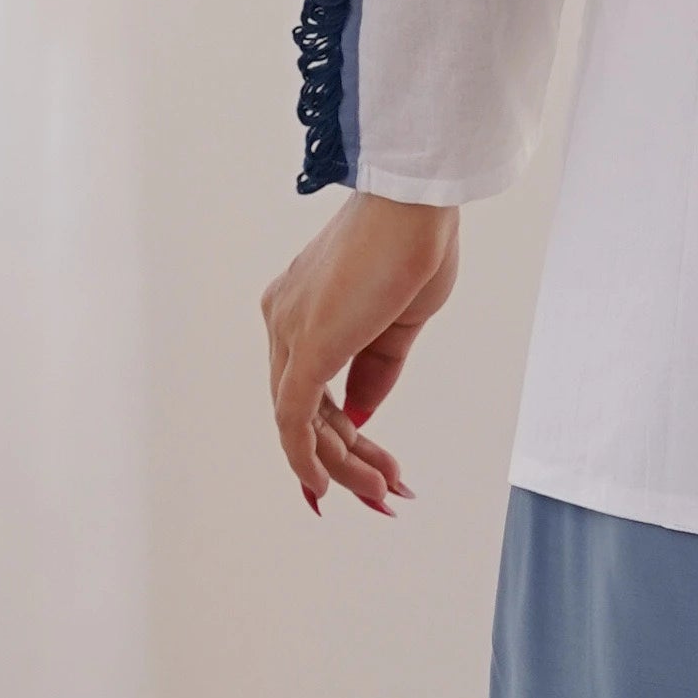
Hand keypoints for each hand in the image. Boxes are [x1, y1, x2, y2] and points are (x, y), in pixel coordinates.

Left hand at [260, 192, 459, 515]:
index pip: (310, 385)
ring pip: (300, 421)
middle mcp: (282, 318)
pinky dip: (308, 458)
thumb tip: (361, 413)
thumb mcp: (399, 320)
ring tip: (384, 493)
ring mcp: (288, 332)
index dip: (338, 431)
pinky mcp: (305, 348)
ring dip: (343, 464)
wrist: (415, 204)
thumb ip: (376, 368)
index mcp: (301, 306)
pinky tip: (328, 486)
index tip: (371, 463)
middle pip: (303, 409)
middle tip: (386, 491)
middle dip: (345, 456)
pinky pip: (294, 419)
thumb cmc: (415, 242)